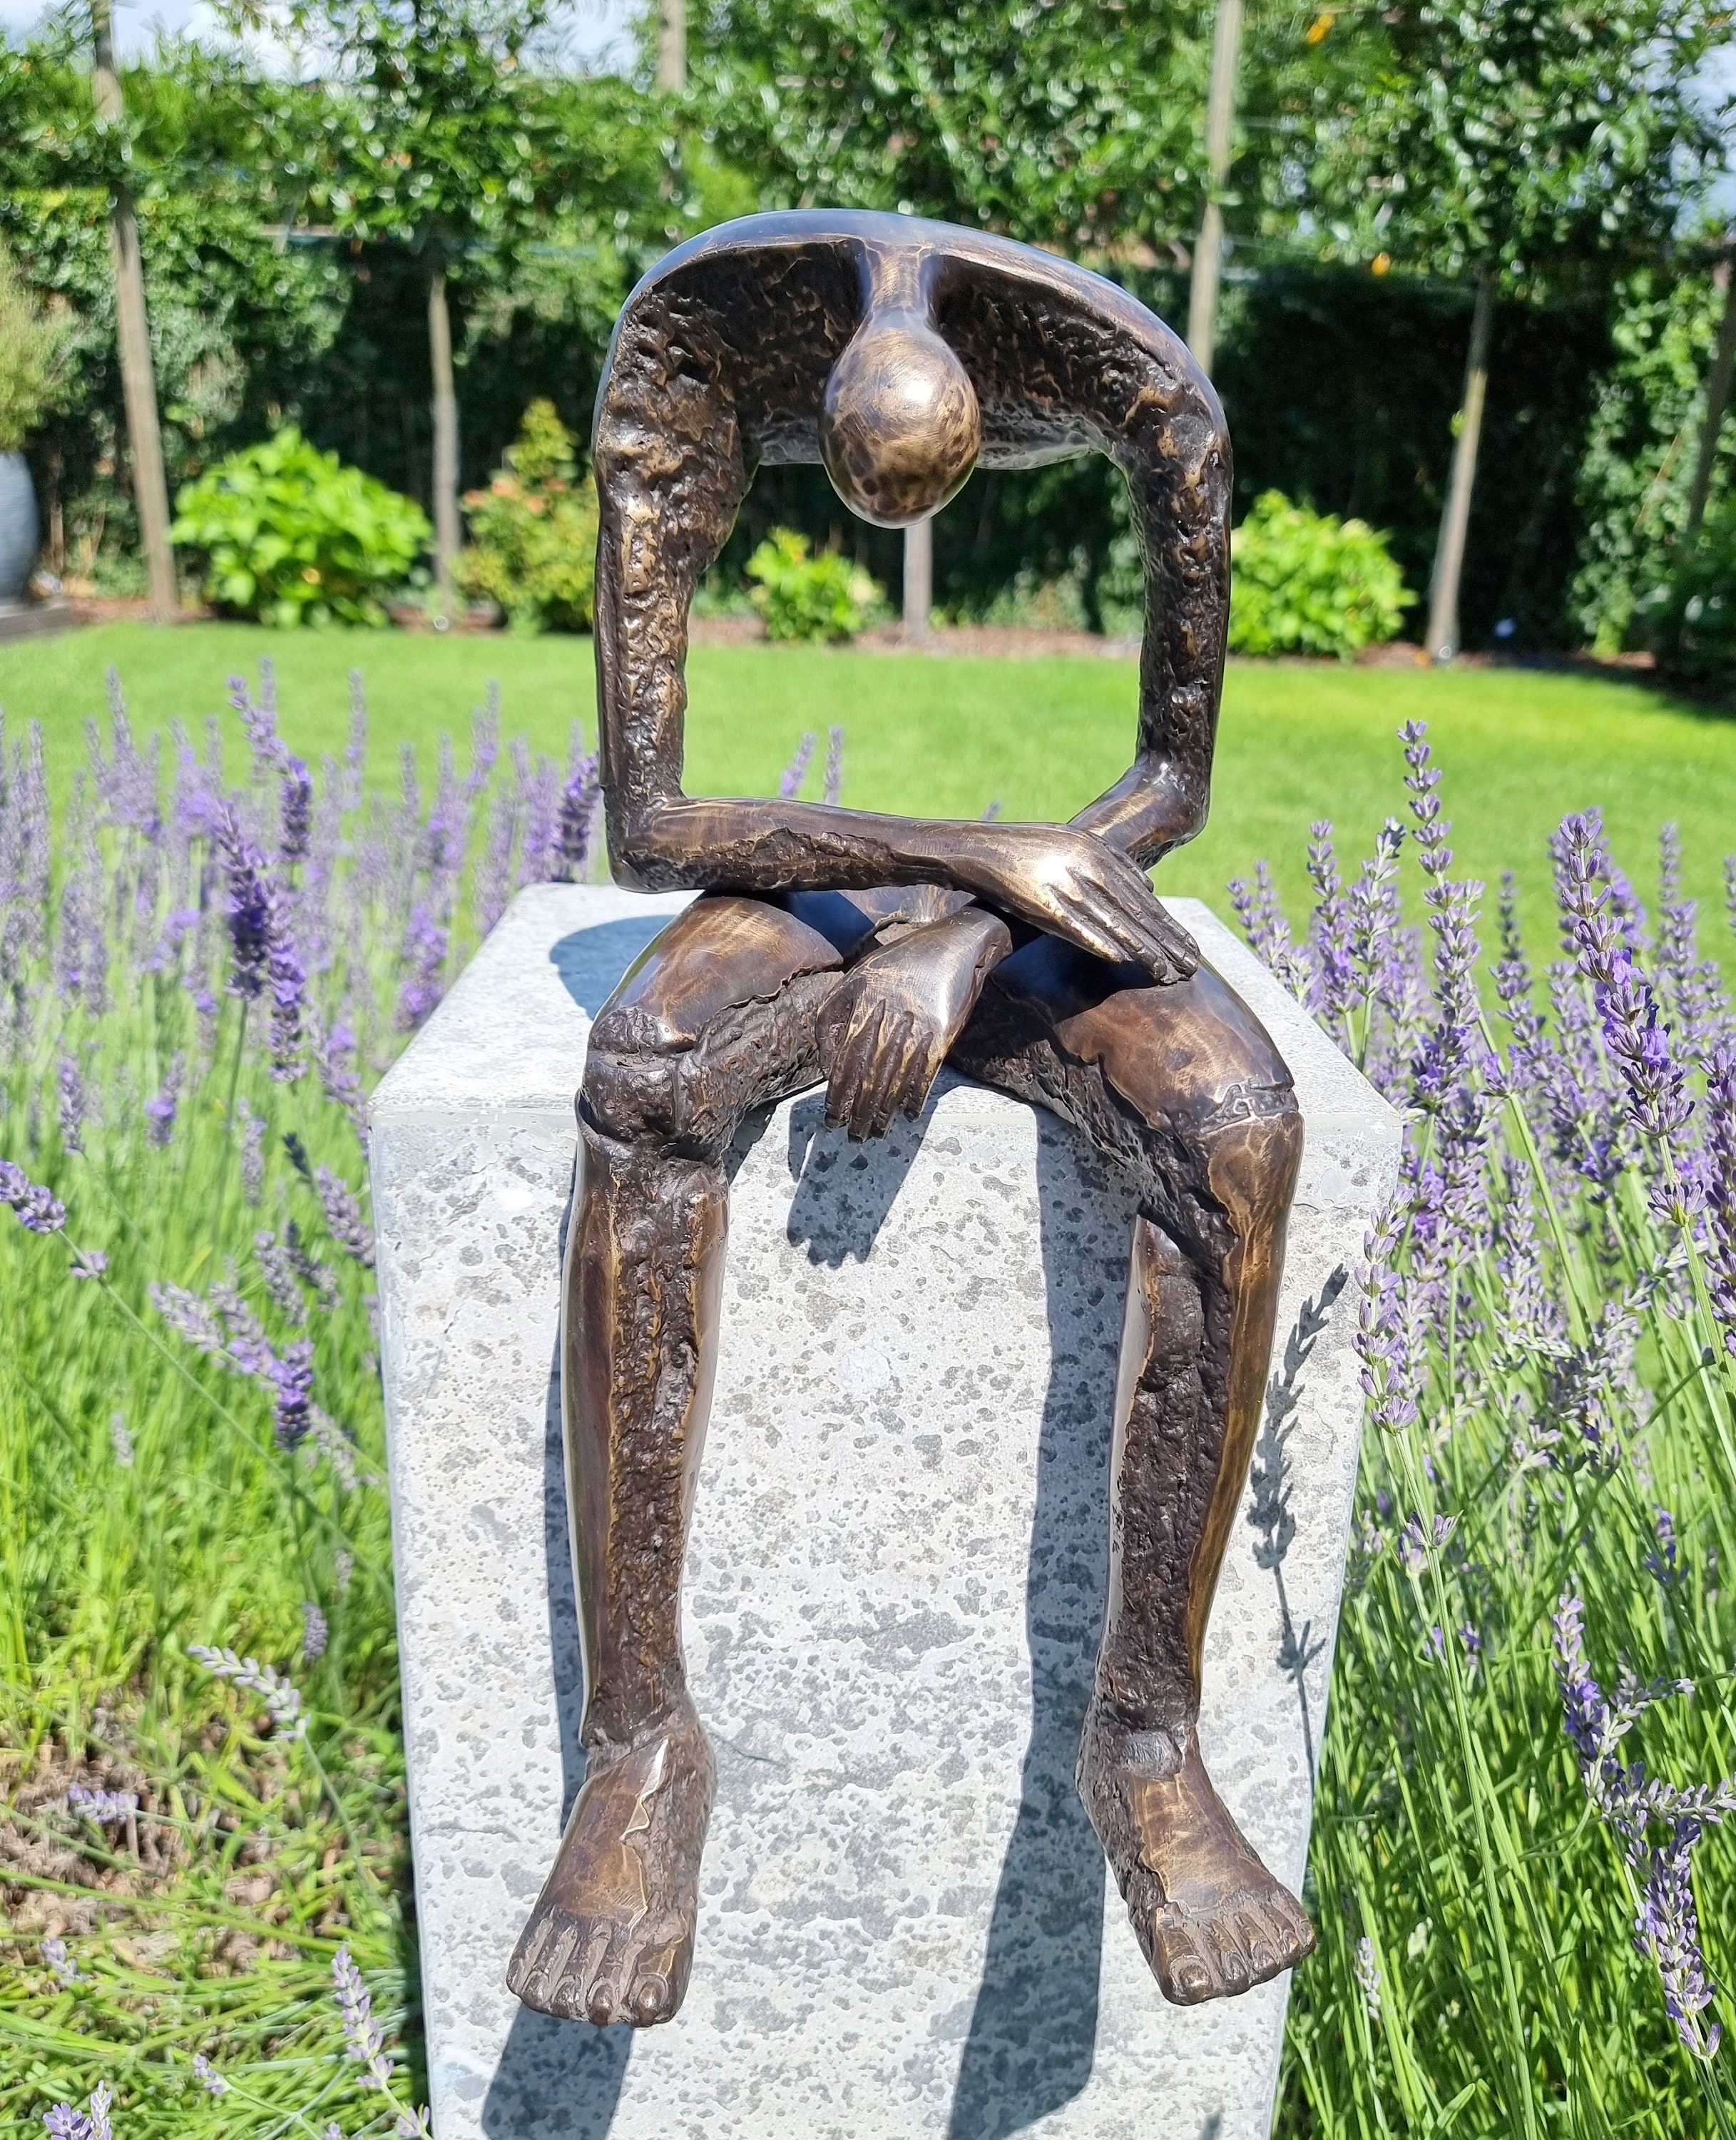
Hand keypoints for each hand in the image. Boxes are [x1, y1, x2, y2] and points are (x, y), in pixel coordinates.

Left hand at [817, 911, 1011, 1140]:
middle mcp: (886, 1012)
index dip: (837, 1089)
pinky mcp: (942, 1030)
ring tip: (874, 1133)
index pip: (842, 1054)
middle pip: (866, 1071)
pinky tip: (907, 1115)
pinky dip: (915, 1096)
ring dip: (882, 1110)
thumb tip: (827, 1065)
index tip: (832, 1113)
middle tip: (849, 1134)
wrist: (956, 942)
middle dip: (855, 1107)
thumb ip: (835, 1014)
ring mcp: (915, 1022)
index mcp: (862, 999)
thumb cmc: (902, 962)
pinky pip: (925, 1071)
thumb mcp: (859, 976)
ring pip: (893, 1076)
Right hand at [954, 824, 1197, 980]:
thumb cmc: (1026, 848)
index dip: (1168, 925)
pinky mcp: (1041, 900)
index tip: (1189, 947)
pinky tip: (1123, 960)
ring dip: (1142, 950)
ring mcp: (1065, 883)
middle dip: (1166, 942)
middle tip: (1193, 967)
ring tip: (1167, 974)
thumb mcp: (1075, 843)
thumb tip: (1151, 884)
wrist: (977, 846)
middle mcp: (1086, 866)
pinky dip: (1100, 943)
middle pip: (1135, 910)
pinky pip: (1076, 926)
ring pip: (1113, 922)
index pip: (1142, 896)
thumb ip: (1114, 861)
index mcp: (1097, 852)